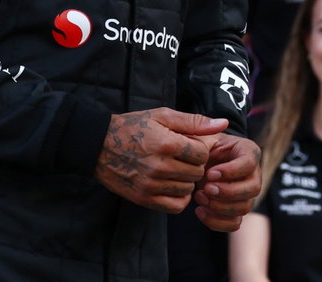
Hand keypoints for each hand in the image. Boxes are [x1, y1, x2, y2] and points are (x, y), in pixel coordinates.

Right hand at [94, 107, 227, 212]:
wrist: (98, 145)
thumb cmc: (134, 127)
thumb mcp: (163, 116)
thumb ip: (194, 122)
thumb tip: (223, 124)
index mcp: (166, 144)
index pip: (202, 154)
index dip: (201, 149)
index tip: (191, 146)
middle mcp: (159, 167)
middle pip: (197, 173)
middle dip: (195, 165)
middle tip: (185, 158)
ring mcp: (150, 185)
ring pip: (188, 190)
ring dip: (187, 181)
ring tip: (177, 170)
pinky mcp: (143, 199)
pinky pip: (175, 206)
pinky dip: (179, 197)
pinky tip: (173, 185)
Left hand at [192, 134, 261, 231]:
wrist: (195, 162)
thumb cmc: (199, 146)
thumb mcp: (200, 134)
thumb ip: (206, 128)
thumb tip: (221, 124)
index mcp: (248, 151)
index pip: (250, 163)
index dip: (231, 171)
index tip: (209, 173)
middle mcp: (253, 173)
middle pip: (253, 189)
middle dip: (227, 192)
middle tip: (205, 188)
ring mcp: (246, 193)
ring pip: (245, 207)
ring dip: (220, 207)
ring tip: (199, 197)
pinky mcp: (236, 209)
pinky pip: (234, 223)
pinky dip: (217, 221)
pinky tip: (199, 211)